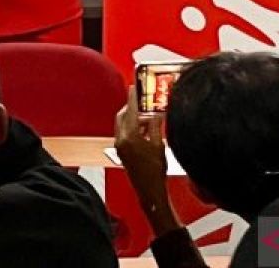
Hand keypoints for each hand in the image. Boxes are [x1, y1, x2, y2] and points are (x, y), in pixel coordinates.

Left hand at [114, 87, 169, 203]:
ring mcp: (119, 145)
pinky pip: (124, 132)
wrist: (149, 190)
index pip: (131, 112)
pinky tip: (145, 128)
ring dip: (133, 118)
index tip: (135, 87)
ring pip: (123, 124)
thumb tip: (156, 113)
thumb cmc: (156, 170)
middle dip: (133, 107)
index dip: (133, 98)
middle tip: (143, 101)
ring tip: (148, 115)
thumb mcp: (159, 145)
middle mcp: (120, 139)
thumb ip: (155, 127)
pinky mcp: (120, 150)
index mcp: (129, 137)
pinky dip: (133, 127)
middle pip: (123, 116)